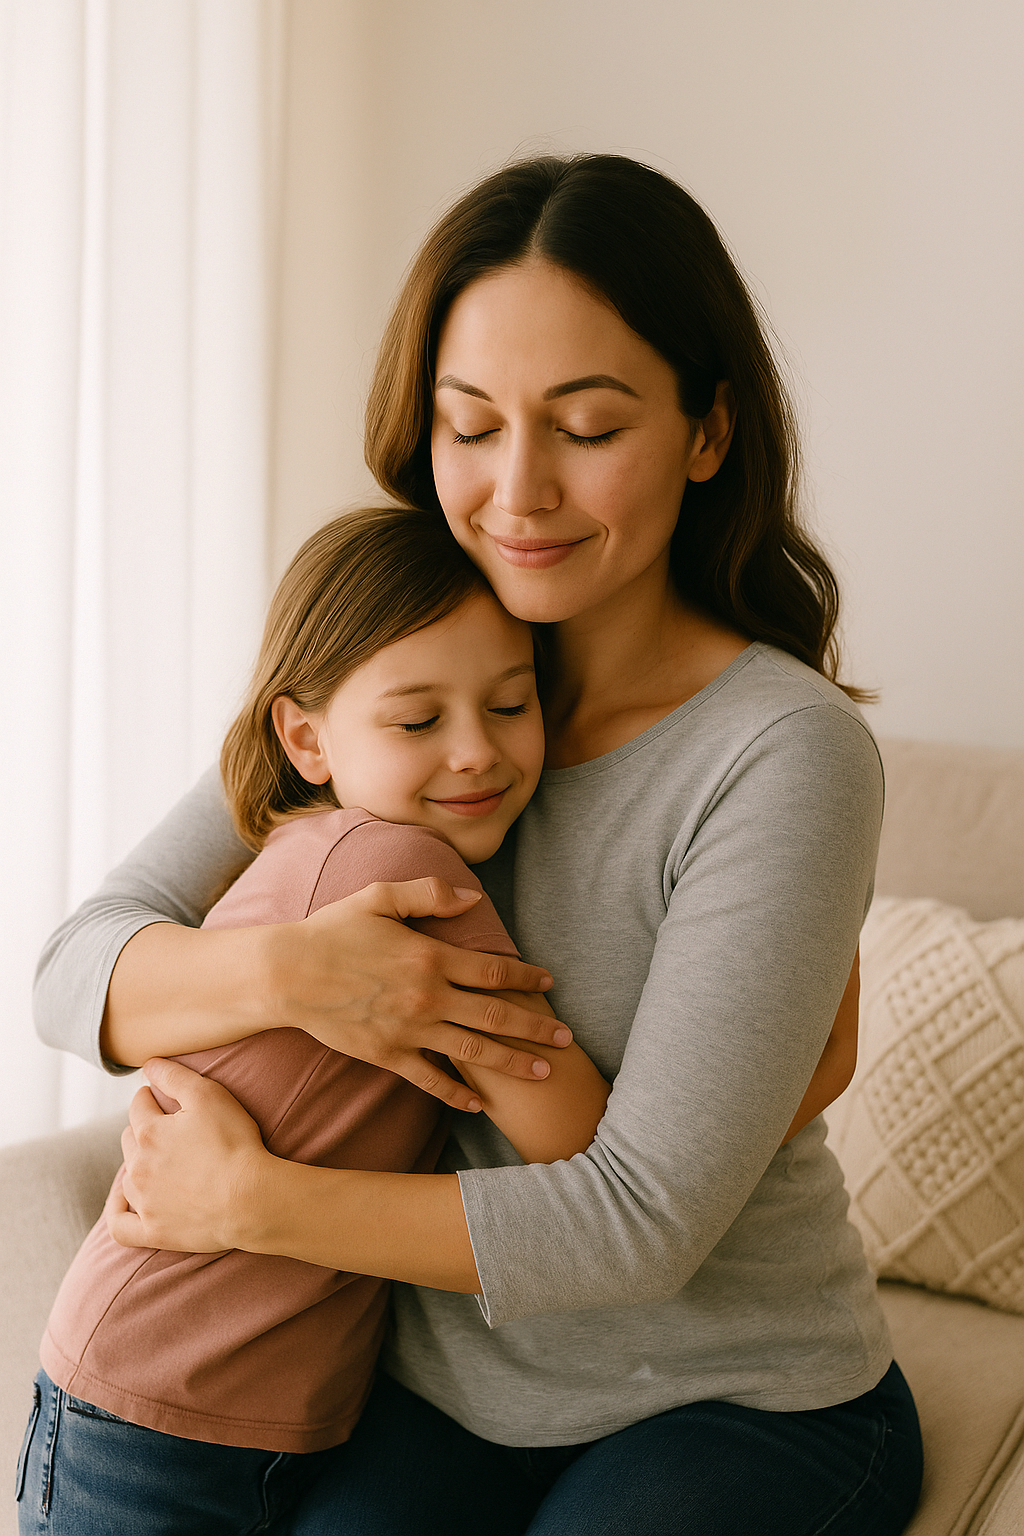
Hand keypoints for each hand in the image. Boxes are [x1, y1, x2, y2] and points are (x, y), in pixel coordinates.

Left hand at [107, 1060, 269, 1252]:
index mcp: (149, 1132)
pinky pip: (120, 1225)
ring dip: (138, 1163)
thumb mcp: (209, 1096)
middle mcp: (138, 1166)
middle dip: (143, 1128)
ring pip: (127, 1175)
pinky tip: (124, 1201)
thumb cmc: (234, 1144)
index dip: (151, 1096)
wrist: (250, 1199)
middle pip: (129, 1138)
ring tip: (159, 1160)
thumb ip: (175, 1076)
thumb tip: (148, 1064)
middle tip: (168, 1128)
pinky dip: (118, 1211)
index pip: (139, 1104)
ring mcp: (144, 1202)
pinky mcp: (152, 1231)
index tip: (162, 1096)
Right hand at [263, 877, 571, 1111]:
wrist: (286, 975)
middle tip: (568, 1038)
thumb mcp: (380, 896)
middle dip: (536, 1027)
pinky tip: (480, 1104)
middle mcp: (427, 997)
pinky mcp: (387, 1056)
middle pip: (496, 1015)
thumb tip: (472, 898)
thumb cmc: (332, 930)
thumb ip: (429, 893)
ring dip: (513, 1062)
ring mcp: (408, 1031)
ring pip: (473, 1051)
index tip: (548, 981)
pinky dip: (457, 1095)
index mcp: (430, 956)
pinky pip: (430, 1080)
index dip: (525, 976)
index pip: (493, 970)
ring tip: (544, 1072)